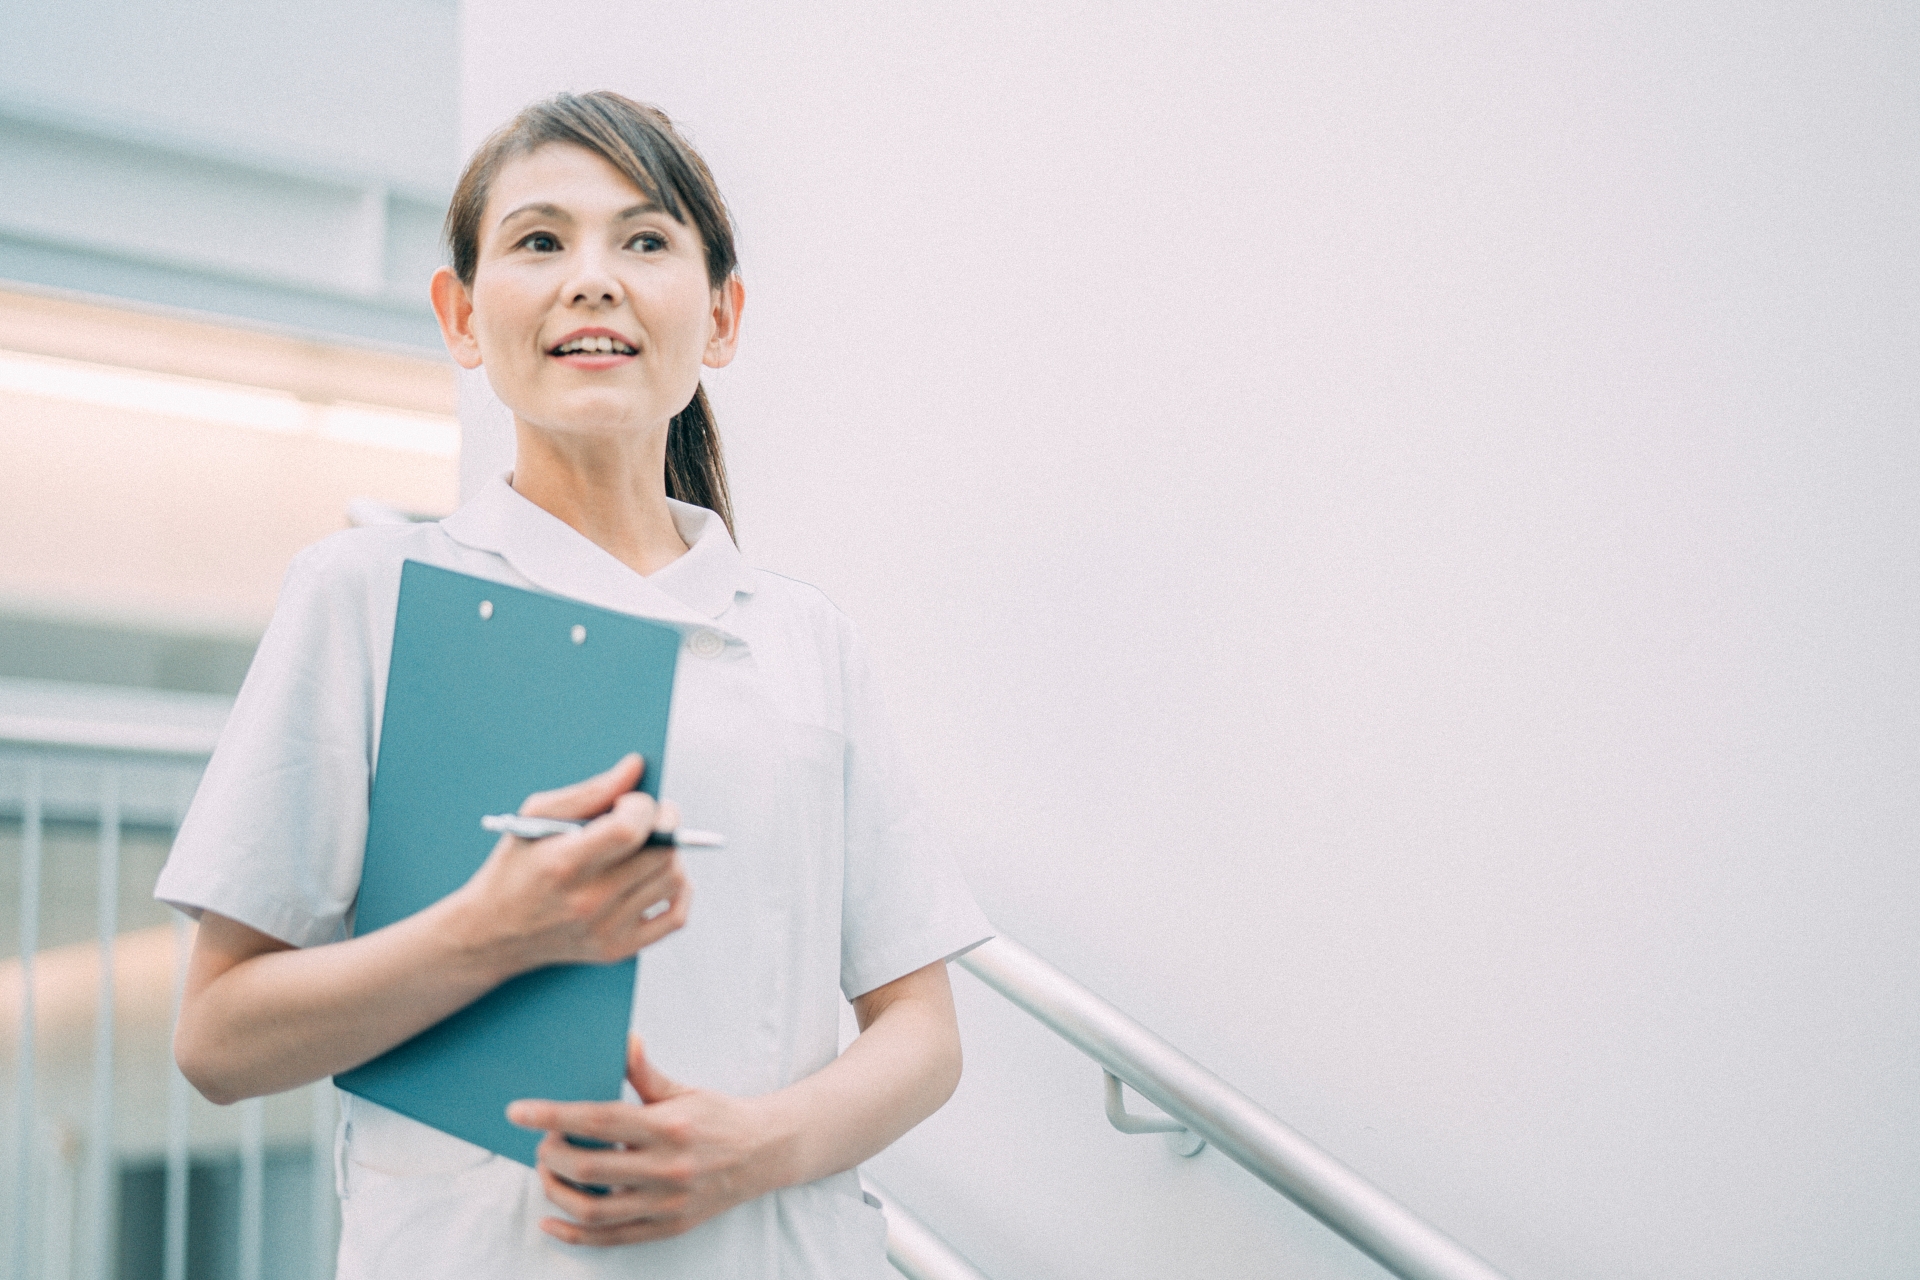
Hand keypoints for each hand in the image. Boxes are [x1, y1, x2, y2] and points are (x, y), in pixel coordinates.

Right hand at [450, 755, 691, 976]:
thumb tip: (636, 766)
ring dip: (672, 854)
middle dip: (666, 823)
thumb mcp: (534, 818)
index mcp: (563, 863)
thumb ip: (590, 791)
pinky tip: (661, 875)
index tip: (632, 802)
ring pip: (673, 879)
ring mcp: (605, 929)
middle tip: (652, 815)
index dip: (643, 806)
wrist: (491, 934)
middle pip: (661, 854)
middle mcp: (587, 901)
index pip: (629, 830)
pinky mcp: (618, 948)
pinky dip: (680, 891)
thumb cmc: (515, 867)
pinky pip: (676, 917)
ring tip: (649, 846)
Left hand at [507, 1036, 784, 1245]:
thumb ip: (646, 1072)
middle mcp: (667, 1168)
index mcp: (669, 1126)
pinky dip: (574, 1234)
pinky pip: (610, 1238)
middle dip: (551, 1155)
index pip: (598, 1120)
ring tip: (548, 1172)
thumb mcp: (685, 1090)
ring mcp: (667, 1203)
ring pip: (593, 1210)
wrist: (765, 1153)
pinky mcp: (668, 1227)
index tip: (518, 1112)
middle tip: (542, 1143)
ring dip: (557, 1192)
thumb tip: (623, 1041)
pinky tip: (551, 1220)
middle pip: (588, 1168)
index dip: (553, 1116)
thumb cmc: (719, 1117)